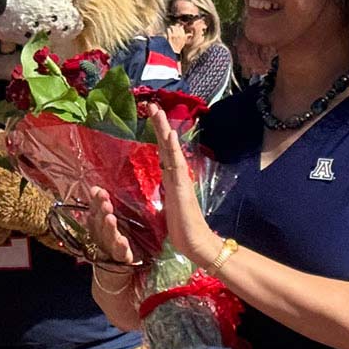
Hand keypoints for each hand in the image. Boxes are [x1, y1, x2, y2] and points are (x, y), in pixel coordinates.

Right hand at [81, 186, 136, 266]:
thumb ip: (101, 205)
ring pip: (108, 237)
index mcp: (97, 225)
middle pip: (100, 223)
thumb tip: (95, 188)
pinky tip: (123, 240)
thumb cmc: (111, 241)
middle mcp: (101, 236)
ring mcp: (110, 248)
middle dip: (102, 212)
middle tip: (105, 202)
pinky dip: (120, 247)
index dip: (96, 201)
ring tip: (110, 218)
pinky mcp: (121, 258)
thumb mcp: (106, 222)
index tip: (98, 191)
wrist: (114, 269)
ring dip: (109, 227)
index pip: (96, 211)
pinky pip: (120, 253)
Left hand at [143, 101, 221, 261]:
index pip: (163, 152)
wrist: (196, 244)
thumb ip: (166, 192)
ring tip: (158, 112)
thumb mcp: (167, 207)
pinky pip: (176, 165)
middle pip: (167, 146)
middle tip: (152, 105)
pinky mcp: (182, 188)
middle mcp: (177, 175)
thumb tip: (162, 184)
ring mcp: (180, 180)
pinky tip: (169, 135)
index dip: (158, 135)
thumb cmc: (182, 229)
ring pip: (171, 150)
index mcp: (172, 179)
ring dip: (164, 130)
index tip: (152, 117)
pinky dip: (173, 149)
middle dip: (160, 125)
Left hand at [165, 22, 189, 53]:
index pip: (181, 28)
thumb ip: (186, 37)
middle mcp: (179, 35)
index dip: (178, 27)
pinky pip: (168, 30)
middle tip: (173, 28)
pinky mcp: (169, 36)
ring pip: (172, 27)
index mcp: (183, 36)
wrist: (174, 51)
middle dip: (175, 27)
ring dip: (171, 27)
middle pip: (176, 27)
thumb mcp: (184, 42)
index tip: (177, 28)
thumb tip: (191, 34)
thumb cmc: (179, 47)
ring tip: (170, 28)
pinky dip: (168, 30)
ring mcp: (174, 35)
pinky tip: (167, 31)